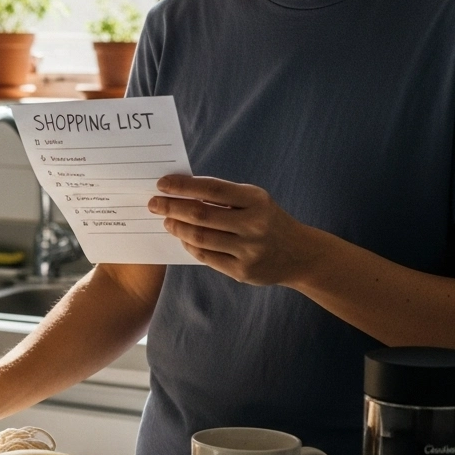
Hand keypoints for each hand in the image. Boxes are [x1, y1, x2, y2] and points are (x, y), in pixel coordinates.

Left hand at [149, 175, 324, 285]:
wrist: (300, 254)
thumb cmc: (268, 220)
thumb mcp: (255, 201)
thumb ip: (223, 196)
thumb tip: (181, 191)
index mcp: (256, 200)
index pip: (212, 190)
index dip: (184, 186)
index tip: (162, 184)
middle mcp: (254, 225)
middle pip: (201, 215)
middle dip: (172, 208)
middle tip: (153, 203)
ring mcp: (249, 250)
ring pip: (200, 238)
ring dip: (177, 228)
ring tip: (166, 220)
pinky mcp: (243, 271)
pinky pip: (206, 257)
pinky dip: (190, 246)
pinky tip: (182, 238)